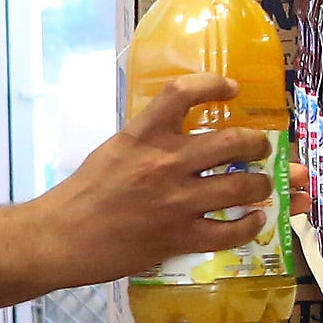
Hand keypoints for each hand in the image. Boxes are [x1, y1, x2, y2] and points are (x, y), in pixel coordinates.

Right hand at [29, 75, 276, 288]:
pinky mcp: (179, 237)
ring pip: (241, 186)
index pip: (184, 92)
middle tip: (261, 149)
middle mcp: (164, 162)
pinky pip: (230, 231)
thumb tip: (185, 137)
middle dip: (258, 144)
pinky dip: (250, 225)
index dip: (215, 84)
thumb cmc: (82, 194)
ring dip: (262, 185)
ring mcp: (175, 202)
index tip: (233, 89)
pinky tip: (253, 221)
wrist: (59, 238)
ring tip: (263, 186)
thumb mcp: (114, 151)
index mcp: (143, 135)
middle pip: (233, 141)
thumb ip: (148, 141)